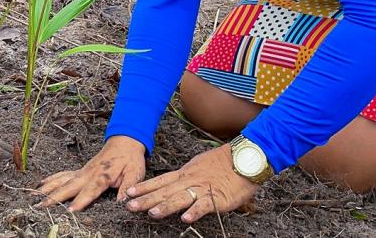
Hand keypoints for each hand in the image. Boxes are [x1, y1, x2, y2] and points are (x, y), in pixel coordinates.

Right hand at [34, 136, 146, 210]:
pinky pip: (62, 174)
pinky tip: (40, 184)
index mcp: (102, 175)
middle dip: (55, 197)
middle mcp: (89, 173)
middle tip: (41, 206)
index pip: (90, 190)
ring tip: (34, 197)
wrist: (125, 141)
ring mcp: (82, 171)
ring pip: (62, 180)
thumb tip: (124, 202)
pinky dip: (51, 179)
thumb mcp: (135, 172)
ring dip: (48, 188)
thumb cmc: (130, 158)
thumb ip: (128, 187)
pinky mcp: (80, 170)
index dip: (80, 201)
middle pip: (69, 186)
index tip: (70, 210)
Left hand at [123, 144, 257, 222]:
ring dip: (165, 206)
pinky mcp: (218, 197)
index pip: (161, 180)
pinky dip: (194, 212)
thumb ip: (186, 176)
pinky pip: (204, 205)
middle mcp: (190, 180)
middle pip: (165, 191)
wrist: (246, 157)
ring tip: (152, 213)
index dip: (144, 187)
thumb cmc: (225, 162)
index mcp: (186, 173)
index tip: (129, 192)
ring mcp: (203, 188)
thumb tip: (173, 184)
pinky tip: (185, 219)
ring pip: (180, 198)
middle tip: (130, 206)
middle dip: (146, 199)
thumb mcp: (199, 165)